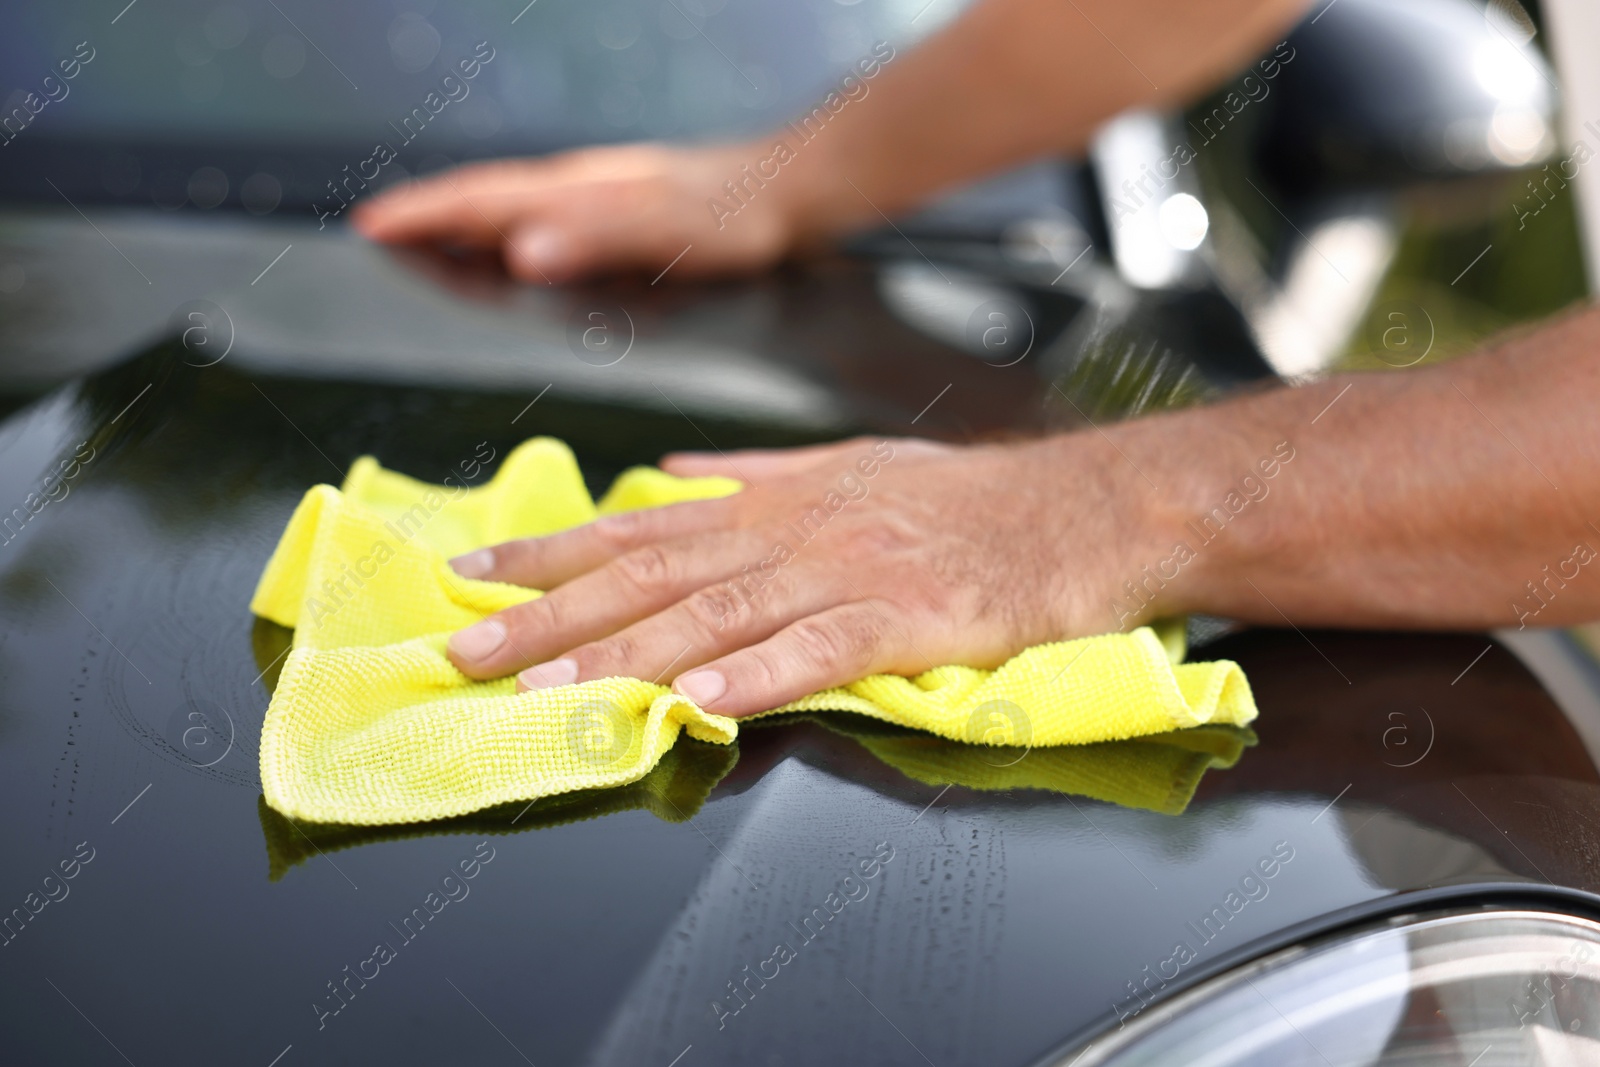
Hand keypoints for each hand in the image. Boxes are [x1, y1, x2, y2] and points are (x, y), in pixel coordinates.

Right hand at [349, 142, 795, 283]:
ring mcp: (601, 193)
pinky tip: (517, 241)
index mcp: (578, 191)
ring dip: (463, 216)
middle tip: (376, 228)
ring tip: (425, 233)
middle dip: (427, 211)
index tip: (370, 225)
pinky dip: (511, 225)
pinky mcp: (624, 208)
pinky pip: (546, 213)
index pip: (481, 199)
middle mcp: (582, 185)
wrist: (791, 194)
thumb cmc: (734, 220)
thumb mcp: (664, 234)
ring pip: (513, 201)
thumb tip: (521, 252)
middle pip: (486, 195)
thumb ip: (592, 240)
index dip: (423, 214)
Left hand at [443, 435, 1168, 716]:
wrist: (1085, 508)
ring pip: (718, 612)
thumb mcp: (851, 466)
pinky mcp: (911, 617)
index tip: (473, 579)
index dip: (550, 556)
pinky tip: (698, 701)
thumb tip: (671, 476)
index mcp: (777, 501)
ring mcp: (851, 571)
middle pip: (654, 573)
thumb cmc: (970, 497)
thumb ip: (754, 475)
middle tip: (467, 651)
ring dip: (624, 651)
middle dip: (550, 615)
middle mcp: (796, 530)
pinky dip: (755, 675)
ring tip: (547, 689)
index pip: (639, 529)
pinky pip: (821, 649)